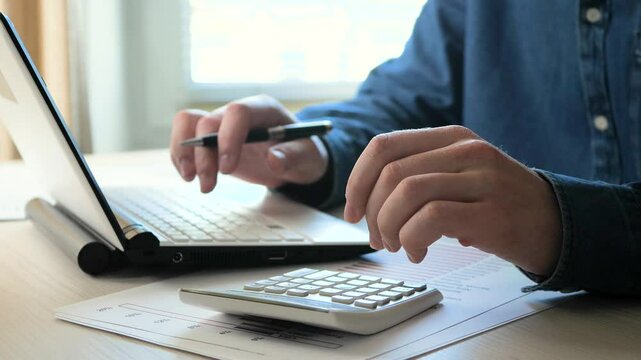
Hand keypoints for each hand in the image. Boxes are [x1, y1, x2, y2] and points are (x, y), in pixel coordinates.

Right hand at [170, 95, 328, 192]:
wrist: (295, 158)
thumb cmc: (303, 153)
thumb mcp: (308, 158)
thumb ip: (294, 157)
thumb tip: (274, 158)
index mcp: (264, 109)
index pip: (239, 112)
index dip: (228, 138)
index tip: (227, 169)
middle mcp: (239, 112)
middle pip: (208, 120)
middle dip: (204, 155)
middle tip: (208, 184)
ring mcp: (223, 124)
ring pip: (188, 122)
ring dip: (185, 151)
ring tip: (191, 179)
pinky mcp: (211, 139)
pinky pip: (185, 136)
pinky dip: (182, 157)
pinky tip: (190, 176)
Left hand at [343, 126, 561, 275]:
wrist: (556, 222)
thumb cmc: (497, 202)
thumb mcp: (459, 174)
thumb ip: (419, 175)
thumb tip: (367, 202)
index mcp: (451, 137)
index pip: (384, 146)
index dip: (357, 180)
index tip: (351, 211)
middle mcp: (465, 150)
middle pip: (390, 172)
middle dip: (371, 212)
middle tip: (377, 238)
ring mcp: (480, 179)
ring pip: (406, 193)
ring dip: (389, 227)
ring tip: (398, 245)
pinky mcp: (489, 212)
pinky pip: (430, 219)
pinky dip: (412, 239)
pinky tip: (418, 252)